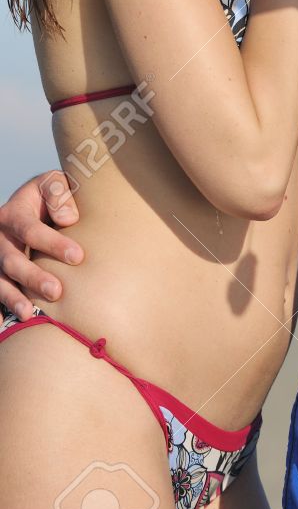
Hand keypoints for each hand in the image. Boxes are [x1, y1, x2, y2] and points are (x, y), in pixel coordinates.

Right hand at [0, 173, 82, 317]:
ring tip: (28, 314)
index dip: (53, 243)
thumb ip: (59, 194)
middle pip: (11, 259)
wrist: (29, 205)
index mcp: (14, 213)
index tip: (78, 257)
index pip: (31, 230)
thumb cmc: (49, 196)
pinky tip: (3, 325)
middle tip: (56, 291)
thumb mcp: (53, 183)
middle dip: (32, 277)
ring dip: (12, 297)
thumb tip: (69, 219)